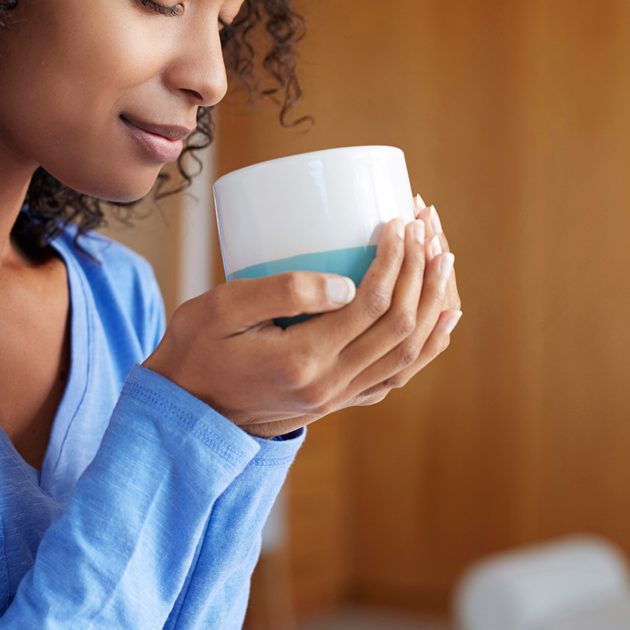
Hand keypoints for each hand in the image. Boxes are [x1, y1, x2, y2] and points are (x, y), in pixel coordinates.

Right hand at [144, 200, 460, 436]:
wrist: (185, 408)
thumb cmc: (196, 347)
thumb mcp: (222, 307)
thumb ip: (282, 292)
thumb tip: (346, 284)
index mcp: (302, 361)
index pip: (370, 306)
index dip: (393, 260)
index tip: (396, 221)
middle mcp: (329, 386)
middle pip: (400, 328)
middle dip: (421, 271)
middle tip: (426, 226)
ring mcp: (337, 398)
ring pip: (408, 354)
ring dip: (433, 304)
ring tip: (444, 259)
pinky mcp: (337, 399)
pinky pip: (398, 374)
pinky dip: (428, 345)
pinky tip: (441, 318)